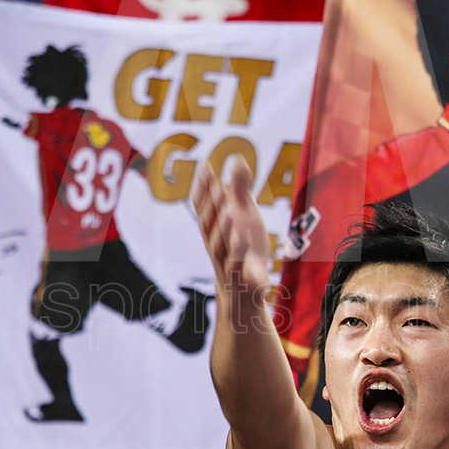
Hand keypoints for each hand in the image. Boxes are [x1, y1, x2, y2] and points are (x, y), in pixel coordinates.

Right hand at [191, 155, 269, 295]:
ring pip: (220, 244)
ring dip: (223, 227)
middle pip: (209, 223)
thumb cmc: (242, 248)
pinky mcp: (239, 277)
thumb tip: (237, 158)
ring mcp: (225, 261)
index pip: (204, 205)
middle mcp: (215, 242)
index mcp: (214, 227)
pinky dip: (238, 253)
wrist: (244, 290)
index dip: (204, 187)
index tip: (207, 166)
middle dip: (213, 203)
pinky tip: (243, 240)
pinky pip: (236, 265)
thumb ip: (239, 189)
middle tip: (218, 183)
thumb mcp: (244, 215)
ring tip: (229, 210)